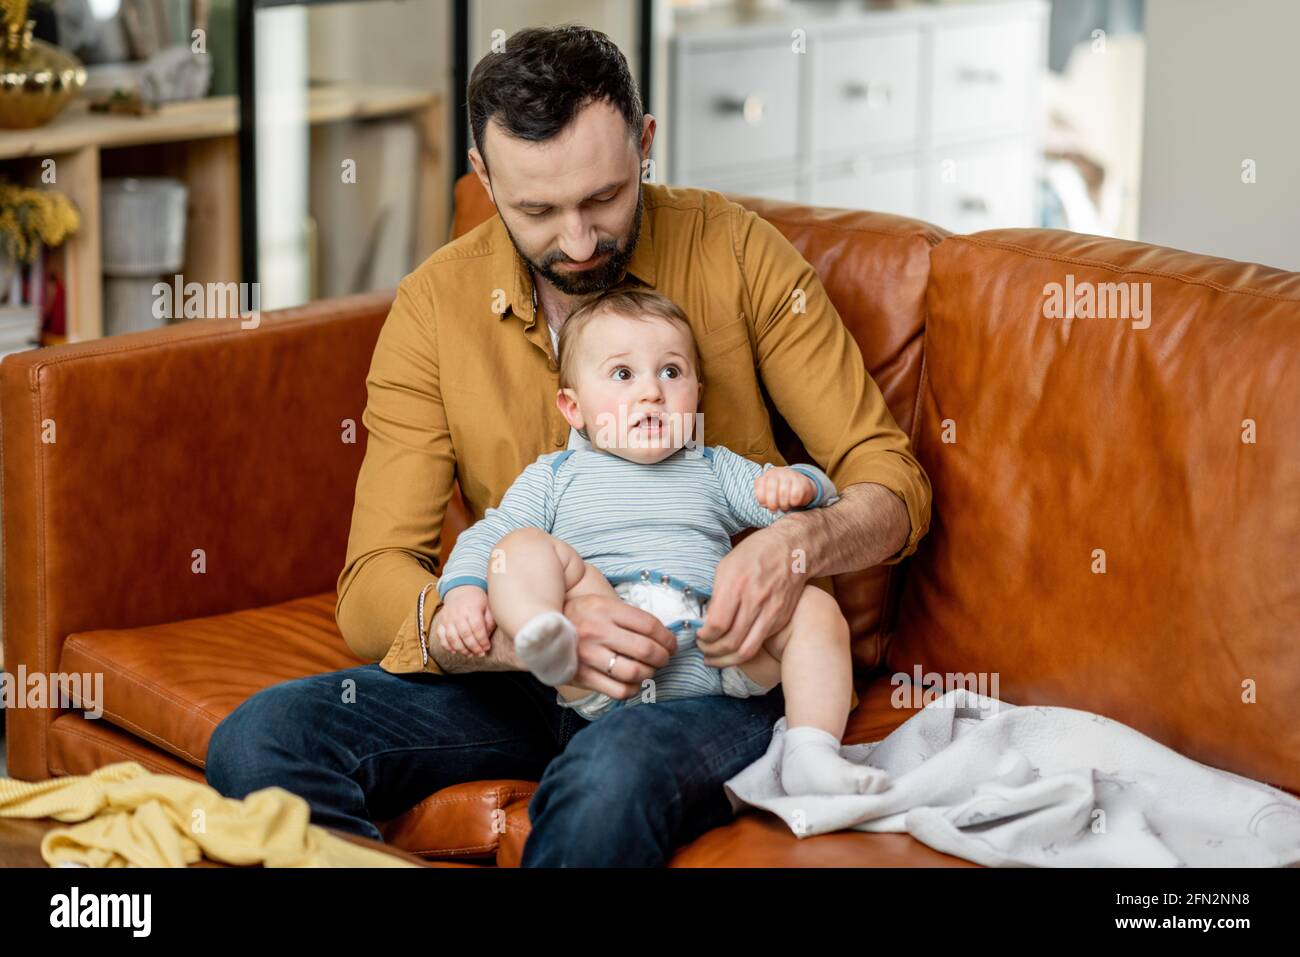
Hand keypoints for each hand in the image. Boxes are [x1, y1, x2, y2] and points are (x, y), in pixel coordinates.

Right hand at [437, 585, 495, 656]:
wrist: (461, 590)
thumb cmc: (478, 601)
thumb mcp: (488, 606)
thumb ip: (490, 621)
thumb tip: (487, 637)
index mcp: (472, 609)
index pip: (477, 628)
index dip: (482, 640)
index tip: (487, 647)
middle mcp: (458, 613)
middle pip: (465, 634)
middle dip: (473, 647)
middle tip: (480, 654)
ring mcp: (447, 618)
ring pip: (452, 638)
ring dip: (461, 649)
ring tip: (470, 654)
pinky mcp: (441, 622)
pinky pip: (441, 636)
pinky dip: (447, 646)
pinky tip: (455, 651)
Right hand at [560, 592, 677, 699]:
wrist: (540, 630)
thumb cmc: (580, 616)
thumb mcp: (600, 603)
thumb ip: (627, 615)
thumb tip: (662, 633)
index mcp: (605, 609)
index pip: (649, 625)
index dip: (667, 637)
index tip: (671, 644)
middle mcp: (597, 631)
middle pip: (646, 650)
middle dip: (663, 657)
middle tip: (664, 658)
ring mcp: (589, 655)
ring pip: (635, 672)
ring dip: (650, 673)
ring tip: (649, 670)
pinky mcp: (582, 676)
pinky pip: (619, 690)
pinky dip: (633, 689)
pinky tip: (633, 682)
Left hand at [696, 524, 806, 667]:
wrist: (794, 549)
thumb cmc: (756, 552)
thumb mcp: (727, 565)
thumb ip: (717, 595)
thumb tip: (707, 620)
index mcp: (736, 585)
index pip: (716, 625)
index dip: (704, 637)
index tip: (699, 635)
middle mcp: (754, 601)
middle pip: (730, 642)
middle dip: (711, 651)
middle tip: (703, 649)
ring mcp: (771, 612)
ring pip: (746, 650)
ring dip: (726, 659)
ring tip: (715, 657)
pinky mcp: (781, 618)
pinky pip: (759, 642)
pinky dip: (744, 650)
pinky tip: (734, 648)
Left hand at [754, 467, 814, 511]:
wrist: (801, 484)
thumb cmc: (781, 490)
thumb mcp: (769, 492)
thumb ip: (763, 497)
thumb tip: (763, 504)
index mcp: (767, 475)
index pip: (760, 484)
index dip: (761, 497)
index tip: (764, 505)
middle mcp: (778, 473)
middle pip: (771, 488)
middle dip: (772, 503)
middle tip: (774, 510)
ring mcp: (790, 475)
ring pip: (783, 492)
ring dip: (783, 504)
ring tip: (784, 507)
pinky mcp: (802, 481)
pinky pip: (796, 495)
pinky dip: (794, 502)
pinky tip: (793, 503)